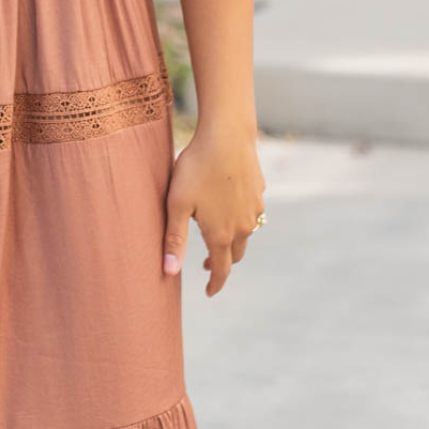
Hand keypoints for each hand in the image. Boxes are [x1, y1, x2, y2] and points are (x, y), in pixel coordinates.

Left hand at [162, 124, 265, 296]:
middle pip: (235, 254)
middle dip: (222, 263)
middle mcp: (244, 227)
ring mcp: (255, 209)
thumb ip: (174, 240)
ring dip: (232, 240)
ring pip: (246, 234)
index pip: (221, 270)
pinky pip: (251, 213)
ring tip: (216, 234)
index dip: (215, 284)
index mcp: (221, 234)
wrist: (227, 136)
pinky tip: (228, 206)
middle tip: (207, 264)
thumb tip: (168, 272)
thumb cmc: (196, 168)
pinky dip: (240, 218)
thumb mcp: (177, 205)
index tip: (209, 292)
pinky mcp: (260, 192)